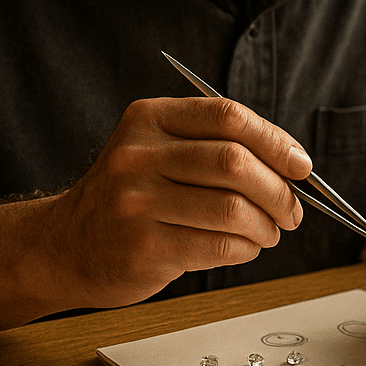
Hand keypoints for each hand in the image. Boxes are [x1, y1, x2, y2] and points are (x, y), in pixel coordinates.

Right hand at [41, 97, 308, 308]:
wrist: (64, 245)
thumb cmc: (129, 198)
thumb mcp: (157, 152)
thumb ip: (213, 147)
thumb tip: (293, 166)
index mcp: (149, 119)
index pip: (227, 116)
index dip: (275, 141)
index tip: (301, 166)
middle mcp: (138, 155)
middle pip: (234, 163)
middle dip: (278, 190)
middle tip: (293, 210)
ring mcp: (136, 202)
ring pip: (231, 209)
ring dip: (266, 225)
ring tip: (270, 232)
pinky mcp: (143, 247)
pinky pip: (217, 245)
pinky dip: (245, 249)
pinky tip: (245, 248)